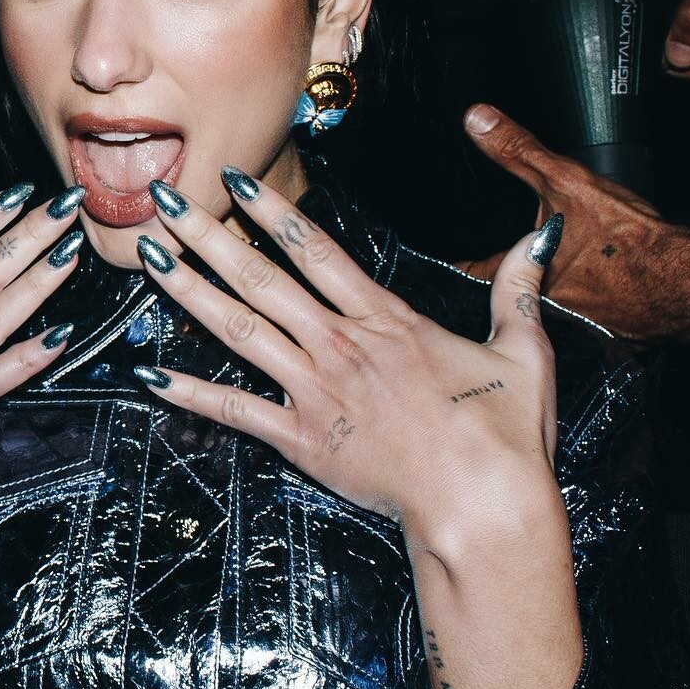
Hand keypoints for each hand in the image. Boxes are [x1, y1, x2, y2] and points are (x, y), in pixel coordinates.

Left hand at [131, 172, 564, 555]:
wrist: (483, 507)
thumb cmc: (502, 437)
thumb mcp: (523, 352)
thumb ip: (518, 291)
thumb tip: (539, 239)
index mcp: (387, 320)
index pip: (317, 250)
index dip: (271, 211)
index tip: (234, 181)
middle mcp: (342, 345)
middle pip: (261, 277)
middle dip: (208, 235)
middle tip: (167, 201)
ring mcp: (316, 390)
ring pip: (240, 329)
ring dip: (189, 291)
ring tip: (151, 260)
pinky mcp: (302, 439)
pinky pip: (235, 409)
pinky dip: (191, 392)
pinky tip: (150, 374)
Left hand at [456, 103, 689, 341]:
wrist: (685, 280)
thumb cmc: (627, 238)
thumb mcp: (565, 181)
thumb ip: (518, 151)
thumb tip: (478, 120)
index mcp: (524, 275)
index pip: (477, 274)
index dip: (466, 266)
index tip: (457, 263)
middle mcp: (544, 310)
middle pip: (515, 295)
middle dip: (516, 279)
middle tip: (514, 265)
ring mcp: (576, 329)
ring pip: (553, 312)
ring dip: (558, 295)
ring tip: (571, 276)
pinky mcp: (610, 340)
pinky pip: (591, 324)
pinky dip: (595, 308)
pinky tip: (608, 292)